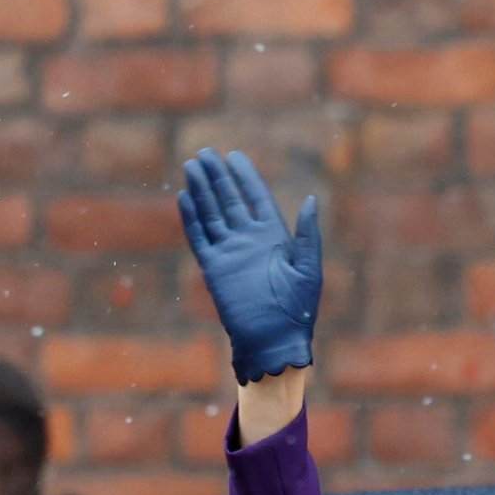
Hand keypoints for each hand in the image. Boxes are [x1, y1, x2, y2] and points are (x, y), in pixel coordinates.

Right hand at [178, 149, 321, 384]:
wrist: (274, 342)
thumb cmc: (297, 311)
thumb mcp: (308, 270)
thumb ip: (308, 235)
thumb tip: (310, 200)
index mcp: (274, 237)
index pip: (256, 198)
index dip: (245, 176)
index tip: (235, 156)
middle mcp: (250, 241)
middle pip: (230, 200)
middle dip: (218, 177)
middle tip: (205, 152)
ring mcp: (230, 254)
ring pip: (212, 214)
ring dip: (202, 191)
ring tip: (192, 165)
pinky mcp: (214, 269)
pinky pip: (200, 238)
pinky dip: (192, 219)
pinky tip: (184, 197)